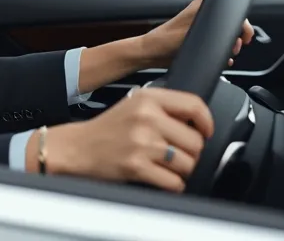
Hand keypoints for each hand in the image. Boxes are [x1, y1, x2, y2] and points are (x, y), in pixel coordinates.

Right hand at [41, 87, 212, 191]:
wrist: (77, 148)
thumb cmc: (107, 129)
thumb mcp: (134, 105)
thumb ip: (164, 108)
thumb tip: (198, 124)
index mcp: (148, 98)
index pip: (194, 106)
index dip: (207, 122)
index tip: (206, 132)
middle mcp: (146, 117)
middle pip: (196, 141)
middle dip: (190, 153)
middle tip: (176, 154)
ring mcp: (142, 142)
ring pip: (188, 163)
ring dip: (181, 170)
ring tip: (165, 166)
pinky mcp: (136, 165)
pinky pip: (174, 182)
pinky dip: (172, 185)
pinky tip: (160, 178)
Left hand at [140, 0, 254, 67]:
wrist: (151, 53)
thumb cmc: (166, 40)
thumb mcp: (195, 33)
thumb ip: (216, 28)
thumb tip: (235, 30)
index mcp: (203, 5)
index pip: (232, 8)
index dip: (242, 24)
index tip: (245, 37)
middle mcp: (203, 12)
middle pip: (231, 23)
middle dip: (236, 38)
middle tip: (234, 48)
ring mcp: (200, 26)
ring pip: (226, 35)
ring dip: (230, 47)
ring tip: (227, 55)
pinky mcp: (197, 38)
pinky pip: (216, 43)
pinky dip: (221, 52)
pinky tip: (222, 59)